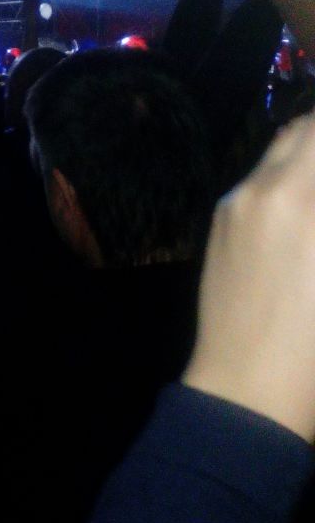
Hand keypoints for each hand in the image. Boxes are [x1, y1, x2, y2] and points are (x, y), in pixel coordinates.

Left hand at [183, 111, 314, 441]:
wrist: (247, 393)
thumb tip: (313, 202)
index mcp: (302, 201)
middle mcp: (264, 188)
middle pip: (304, 129)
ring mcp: (234, 204)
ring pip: (279, 150)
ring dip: (309, 154)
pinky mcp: (218, 224)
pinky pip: (258, 180)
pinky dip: (287, 179)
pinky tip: (303, 211)